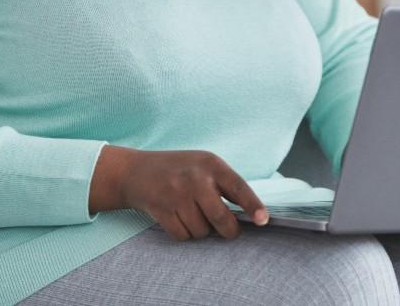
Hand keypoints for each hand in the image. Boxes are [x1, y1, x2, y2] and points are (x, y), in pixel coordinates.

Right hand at [91, 147, 267, 240]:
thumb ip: (225, 184)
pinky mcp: (161, 210)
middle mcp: (195, 178)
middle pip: (220, 218)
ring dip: (201, 231)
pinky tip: (179, 218)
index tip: (263, 220)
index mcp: (211, 164)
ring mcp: (176, 194)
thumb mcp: (204, 165)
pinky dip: (185, 234)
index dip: (253, 206)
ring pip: (201, 231)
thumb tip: (250, 215)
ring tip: (193, 215)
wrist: (136, 171)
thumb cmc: (179, 170)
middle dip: (228, 231)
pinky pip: (183, 236)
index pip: (238, 187)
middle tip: (229, 231)